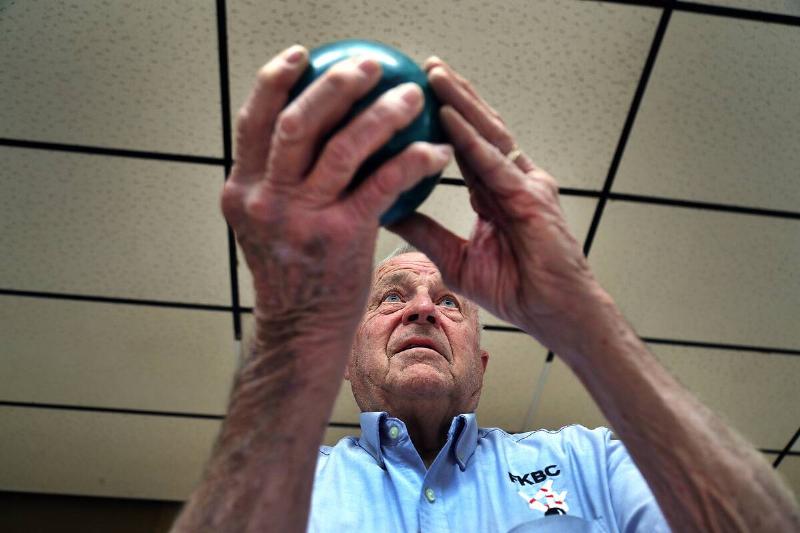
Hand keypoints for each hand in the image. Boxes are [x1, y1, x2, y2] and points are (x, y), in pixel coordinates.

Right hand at [222, 45, 452, 345]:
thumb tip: (297, 134)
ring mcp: (300, 219)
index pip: (253, 121)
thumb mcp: (266, 225)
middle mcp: (263, 200)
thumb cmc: (293, 273)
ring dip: (382, 114)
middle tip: (369, 64)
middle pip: (297, 123)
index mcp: (240, 190)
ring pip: (343, 147)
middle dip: (334, 84)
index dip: (275, 80)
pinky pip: (382, 184)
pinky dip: (411, 161)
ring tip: (410, 96)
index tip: (301, 54)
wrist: (301, 330)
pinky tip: (435, 152)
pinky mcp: (340, 238)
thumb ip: (273, 183)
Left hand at [389, 57, 605, 358]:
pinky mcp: (532, 196)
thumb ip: (423, 230)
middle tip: (423, 67)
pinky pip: (495, 162)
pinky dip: (471, 139)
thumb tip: (382, 210)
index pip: (464, 146)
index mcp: (494, 192)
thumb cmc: (512, 290)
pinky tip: (448, 116)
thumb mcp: (453, 258)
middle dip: (453, 95)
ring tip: (433, 74)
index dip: (443, 119)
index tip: (415, 96)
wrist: (551, 314)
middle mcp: (511, 179)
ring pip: (488, 133)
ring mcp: (525, 183)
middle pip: (478, 128)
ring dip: (460, 102)